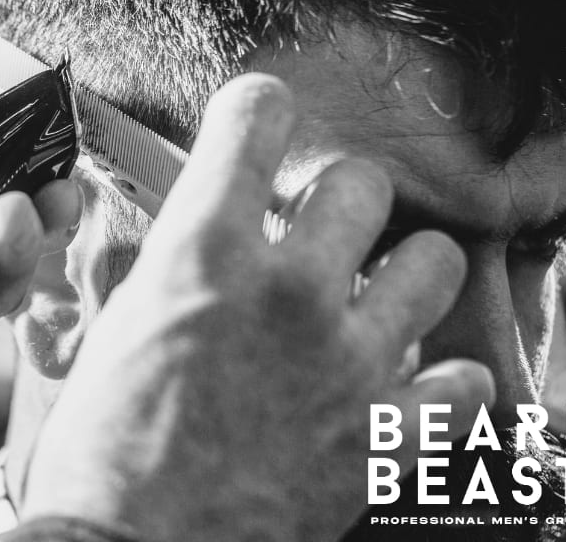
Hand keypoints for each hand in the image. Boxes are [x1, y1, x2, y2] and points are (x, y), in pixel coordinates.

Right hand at [22, 74, 493, 540]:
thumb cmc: (99, 452)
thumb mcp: (108, 338)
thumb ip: (155, 271)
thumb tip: (169, 231)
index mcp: (201, 255)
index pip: (255, 118)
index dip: (257, 112)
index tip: (258, 126)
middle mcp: (287, 291)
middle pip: (360, 184)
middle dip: (336, 202)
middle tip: (314, 239)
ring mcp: (348, 362)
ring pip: (434, 263)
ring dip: (405, 275)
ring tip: (375, 301)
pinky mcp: (386, 436)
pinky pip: (465, 382)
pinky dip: (441, 382)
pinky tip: (407, 388)